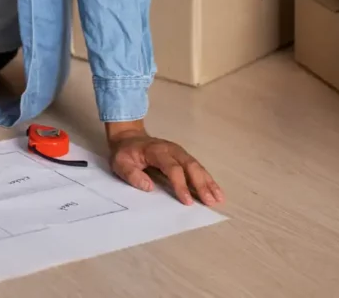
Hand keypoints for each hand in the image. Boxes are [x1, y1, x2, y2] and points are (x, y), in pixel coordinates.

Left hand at [106, 122, 223, 206]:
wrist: (128, 137)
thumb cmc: (125, 152)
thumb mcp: (120, 163)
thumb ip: (132, 175)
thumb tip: (149, 187)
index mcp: (156, 151)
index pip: (172, 168)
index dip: (180, 184)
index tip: (187, 201)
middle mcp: (171, 150)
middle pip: (190, 166)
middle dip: (201, 184)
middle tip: (210, 201)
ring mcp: (179, 152)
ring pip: (197, 166)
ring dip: (208, 182)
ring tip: (218, 198)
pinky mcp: (182, 157)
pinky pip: (197, 167)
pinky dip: (207, 179)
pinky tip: (215, 190)